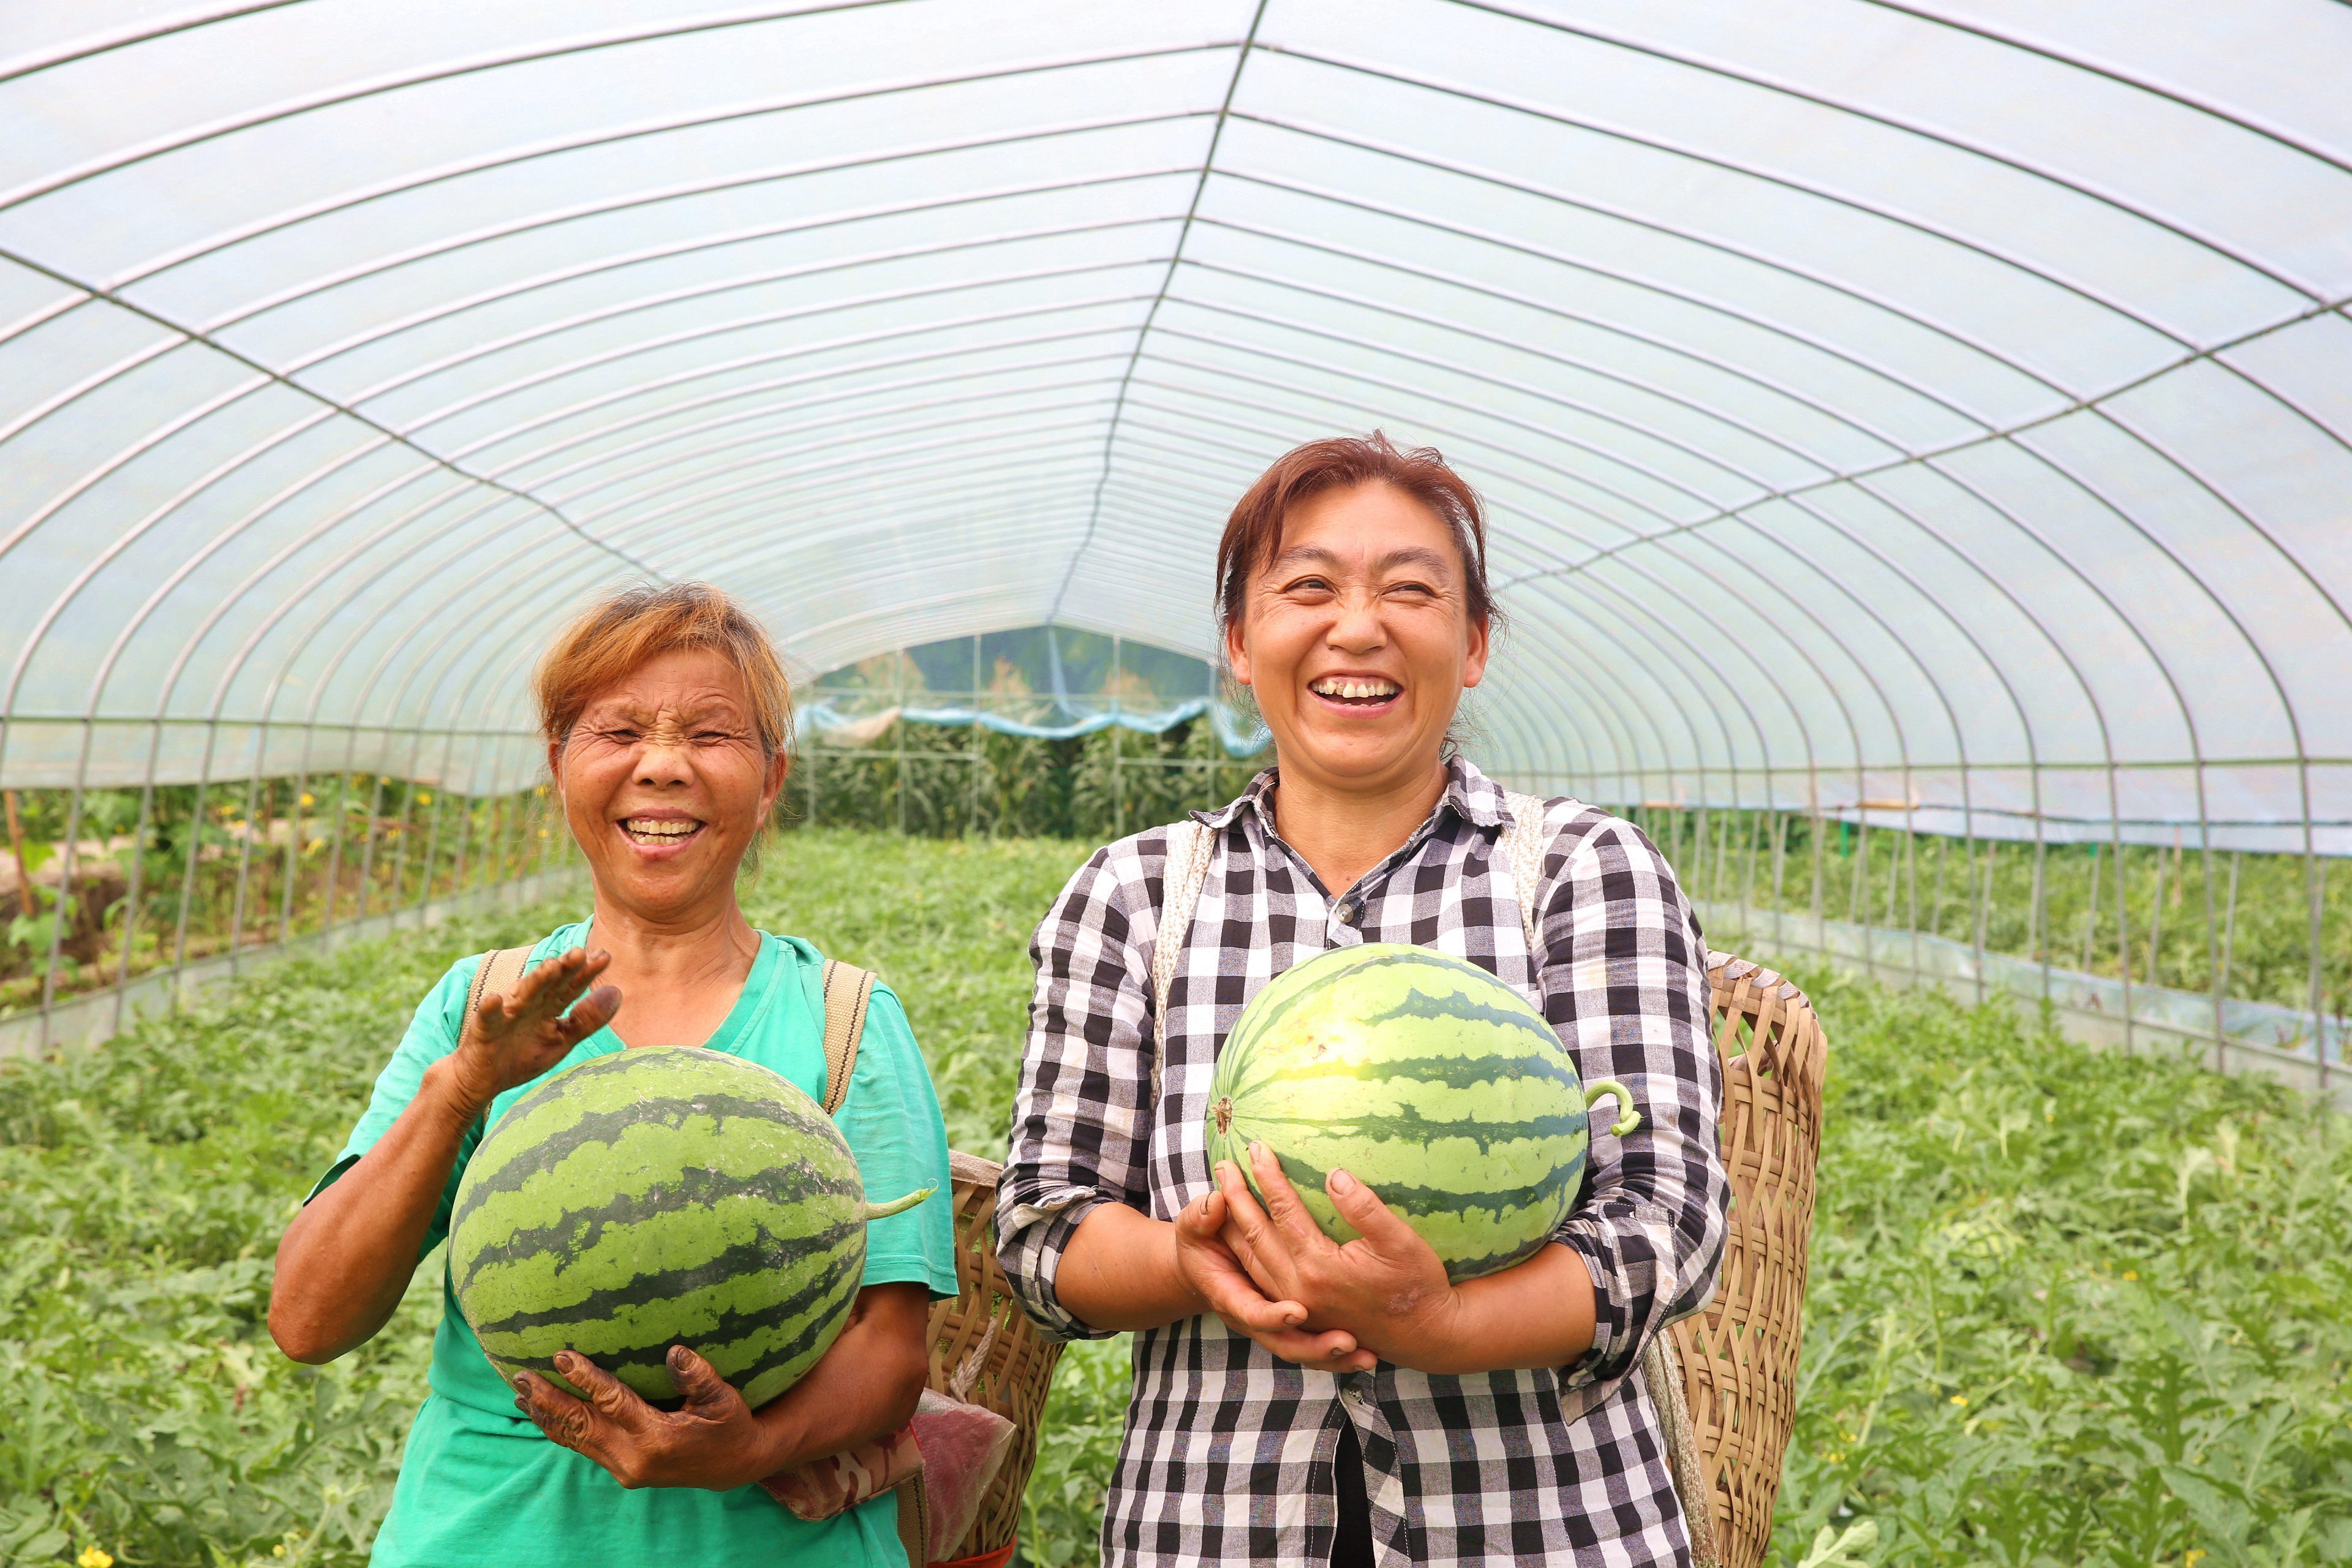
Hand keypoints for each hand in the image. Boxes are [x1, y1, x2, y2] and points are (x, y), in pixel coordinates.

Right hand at [440, 947, 620, 1116]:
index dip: (586, 973)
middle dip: (563, 969)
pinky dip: (489, 1009)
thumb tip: (617, 992)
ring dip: (535, 981)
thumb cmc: (521, 1057)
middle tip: (580, 952)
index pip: (570, 987)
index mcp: (547, 1008)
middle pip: (549, 984)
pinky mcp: (484, 1031)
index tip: (605, 956)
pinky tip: (494, 999)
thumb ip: (587, 1020)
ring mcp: (506, 1016)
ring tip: (550, 966)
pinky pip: (486, 1018)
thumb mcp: (561, 1041)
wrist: (480, 1081)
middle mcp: (528, 1005)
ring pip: (522, 995)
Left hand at [514, 1345, 782, 1490]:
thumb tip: (674, 1352)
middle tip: (521, 1375)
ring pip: (575, 1439)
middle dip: (548, 1400)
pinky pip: (582, 1447)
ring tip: (519, 1393)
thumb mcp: (724, 1399)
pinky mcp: (621, 1470)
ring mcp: (624, 1468)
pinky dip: (559, 1430)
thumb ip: (699, 1376)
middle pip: (581, 1425)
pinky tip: (542, 1415)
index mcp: (657, 1438)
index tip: (562, 1356)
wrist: (735, 1466)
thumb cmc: (731, 1426)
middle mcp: (633, 1458)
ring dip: (547, 1416)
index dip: (585, 1379)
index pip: (612, 1403)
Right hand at [1173, 1187, 1374, 1373]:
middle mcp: (1253, 1318)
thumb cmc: (1199, 1239)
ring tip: (1366, 1357)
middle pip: (1284, 1343)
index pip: (1250, 1312)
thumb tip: (1216, 1202)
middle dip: (1315, 1346)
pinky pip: (1314, 1347)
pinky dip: (1339, 1357)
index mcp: (1229, 1296)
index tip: (1298, 1312)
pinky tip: (1368, 1357)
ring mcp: (1273, 1326)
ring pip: (1303, 1351)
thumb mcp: (1193, 1225)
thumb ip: (1202, 1216)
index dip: (1272, 1315)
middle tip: (1347, 1341)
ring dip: (1333, 1358)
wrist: (1202, 1265)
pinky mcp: (1290, 1325)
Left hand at [1215, 1142, 1457, 1369]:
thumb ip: (1364, 1208)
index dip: (1268, 1177)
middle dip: (1237, 1195)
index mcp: (1319, 1266)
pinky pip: (1258, 1280)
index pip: (1283, 1211)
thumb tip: (1334, 1175)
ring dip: (1232, 1224)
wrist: (1424, 1335)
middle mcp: (1298, 1287)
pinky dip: (1242, 1255)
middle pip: (1256, 1233)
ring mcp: (1296, 1303)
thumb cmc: (1417, 1285)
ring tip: (1220, 1194)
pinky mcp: (1300, 1314)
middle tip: (1223, 1164)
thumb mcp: (1400, 1241)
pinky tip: (1238, 1239)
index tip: (1256, 1147)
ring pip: (1250, 1259)